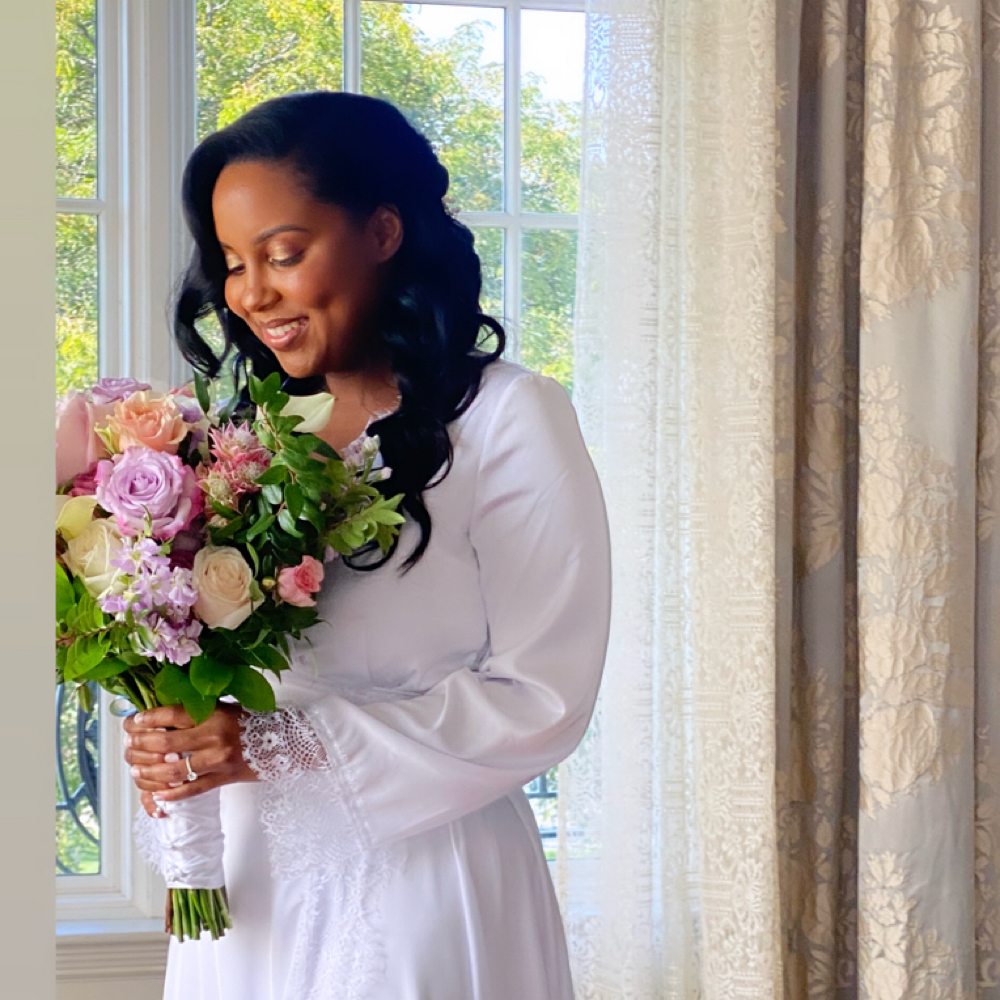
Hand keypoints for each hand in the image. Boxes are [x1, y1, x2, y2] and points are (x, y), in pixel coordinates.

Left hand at [123, 703, 257, 814]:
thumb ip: (197, 712)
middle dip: (140, 746)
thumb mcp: (224, 708)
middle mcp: (213, 736)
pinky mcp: (223, 779)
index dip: (147, 719)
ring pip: (173, 771)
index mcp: (213, 714)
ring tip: (136, 771)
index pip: (171, 715)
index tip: (134, 722)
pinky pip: (192, 790)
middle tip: (129, 745)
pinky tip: (158, 795)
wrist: (283, 742)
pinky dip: (172, 795)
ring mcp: (217, 760)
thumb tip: (161, 718)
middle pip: (164, 744)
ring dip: (149, 773)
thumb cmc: (251, 722)